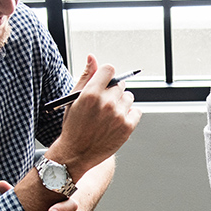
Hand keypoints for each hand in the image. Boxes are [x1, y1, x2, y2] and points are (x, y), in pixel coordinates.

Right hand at [51, 55, 140, 177]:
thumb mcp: (73, 99)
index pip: (109, 69)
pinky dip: (130, 115)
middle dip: (112, 91)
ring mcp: (118, 115)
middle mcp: (106, 102)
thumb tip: (92, 57)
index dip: (106, 75)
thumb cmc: (73, 125)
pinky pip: (137, 111)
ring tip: (109, 114)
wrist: (76, 153)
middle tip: (103, 104)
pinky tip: (117, 121)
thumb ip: (85, 76)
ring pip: (129, 97)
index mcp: (91, 93)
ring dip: (121, 103)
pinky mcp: (127, 127)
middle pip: (120, 84)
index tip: (104, 82)